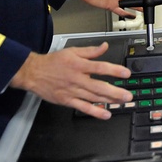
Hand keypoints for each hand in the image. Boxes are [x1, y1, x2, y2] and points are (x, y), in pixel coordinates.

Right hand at [10, 42, 132, 119]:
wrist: (33, 73)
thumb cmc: (52, 62)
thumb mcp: (72, 51)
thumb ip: (90, 51)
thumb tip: (104, 47)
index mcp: (79, 65)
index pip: (100, 67)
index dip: (114, 71)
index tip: (126, 74)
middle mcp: (77, 79)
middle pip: (99, 86)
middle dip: (115, 92)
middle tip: (128, 95)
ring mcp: (72, 91)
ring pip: (93, 97)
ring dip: (109, 101)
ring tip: (122, 103)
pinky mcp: (67, 101)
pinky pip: (83, 107)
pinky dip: (95, 112)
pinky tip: (105, 114)